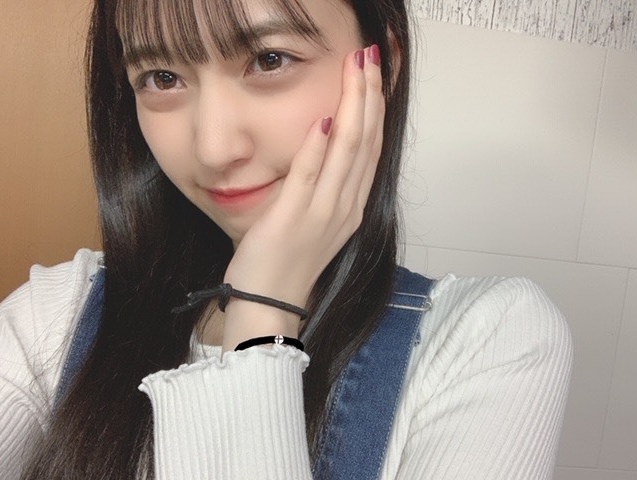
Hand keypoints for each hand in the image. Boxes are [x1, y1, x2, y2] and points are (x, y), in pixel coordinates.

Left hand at [222, 46, 384, 348]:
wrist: (270, 304)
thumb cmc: (288, 260)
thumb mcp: (316, 219)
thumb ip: (325, 183)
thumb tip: (326, 139)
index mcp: (352, 205)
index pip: (372, 146)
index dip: (376, 106)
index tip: (375, 72)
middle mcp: (346, 206)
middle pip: (366, 140)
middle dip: (369, 94)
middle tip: (370, 55)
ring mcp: (323, 214)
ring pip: (348, 151)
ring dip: (353, 107)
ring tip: (356, 69)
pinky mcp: (293, 220)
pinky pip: (308, 177)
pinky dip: (317, 147)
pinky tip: (323, 118)